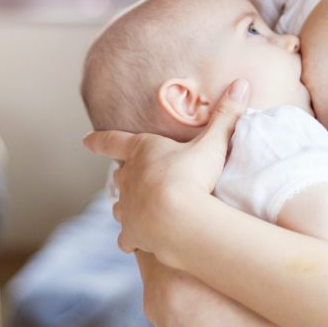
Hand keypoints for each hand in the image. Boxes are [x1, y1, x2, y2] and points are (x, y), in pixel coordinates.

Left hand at [83, 78, 250, 257]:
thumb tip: (242, 83)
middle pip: (120, 175)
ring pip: (119, 206)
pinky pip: (126, 238)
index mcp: (141, 151)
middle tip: (130, 175)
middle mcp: (128, 179)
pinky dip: (131, 238)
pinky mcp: (133, 234)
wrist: (181, 219)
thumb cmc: (194, 175)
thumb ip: (227, 115)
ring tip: (134, 207)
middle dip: (125, 175)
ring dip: (126, 205)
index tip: (85, 140)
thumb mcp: (213, 143)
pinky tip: (134, 243)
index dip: (99, 140)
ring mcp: (128, 208)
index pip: (112, 141)